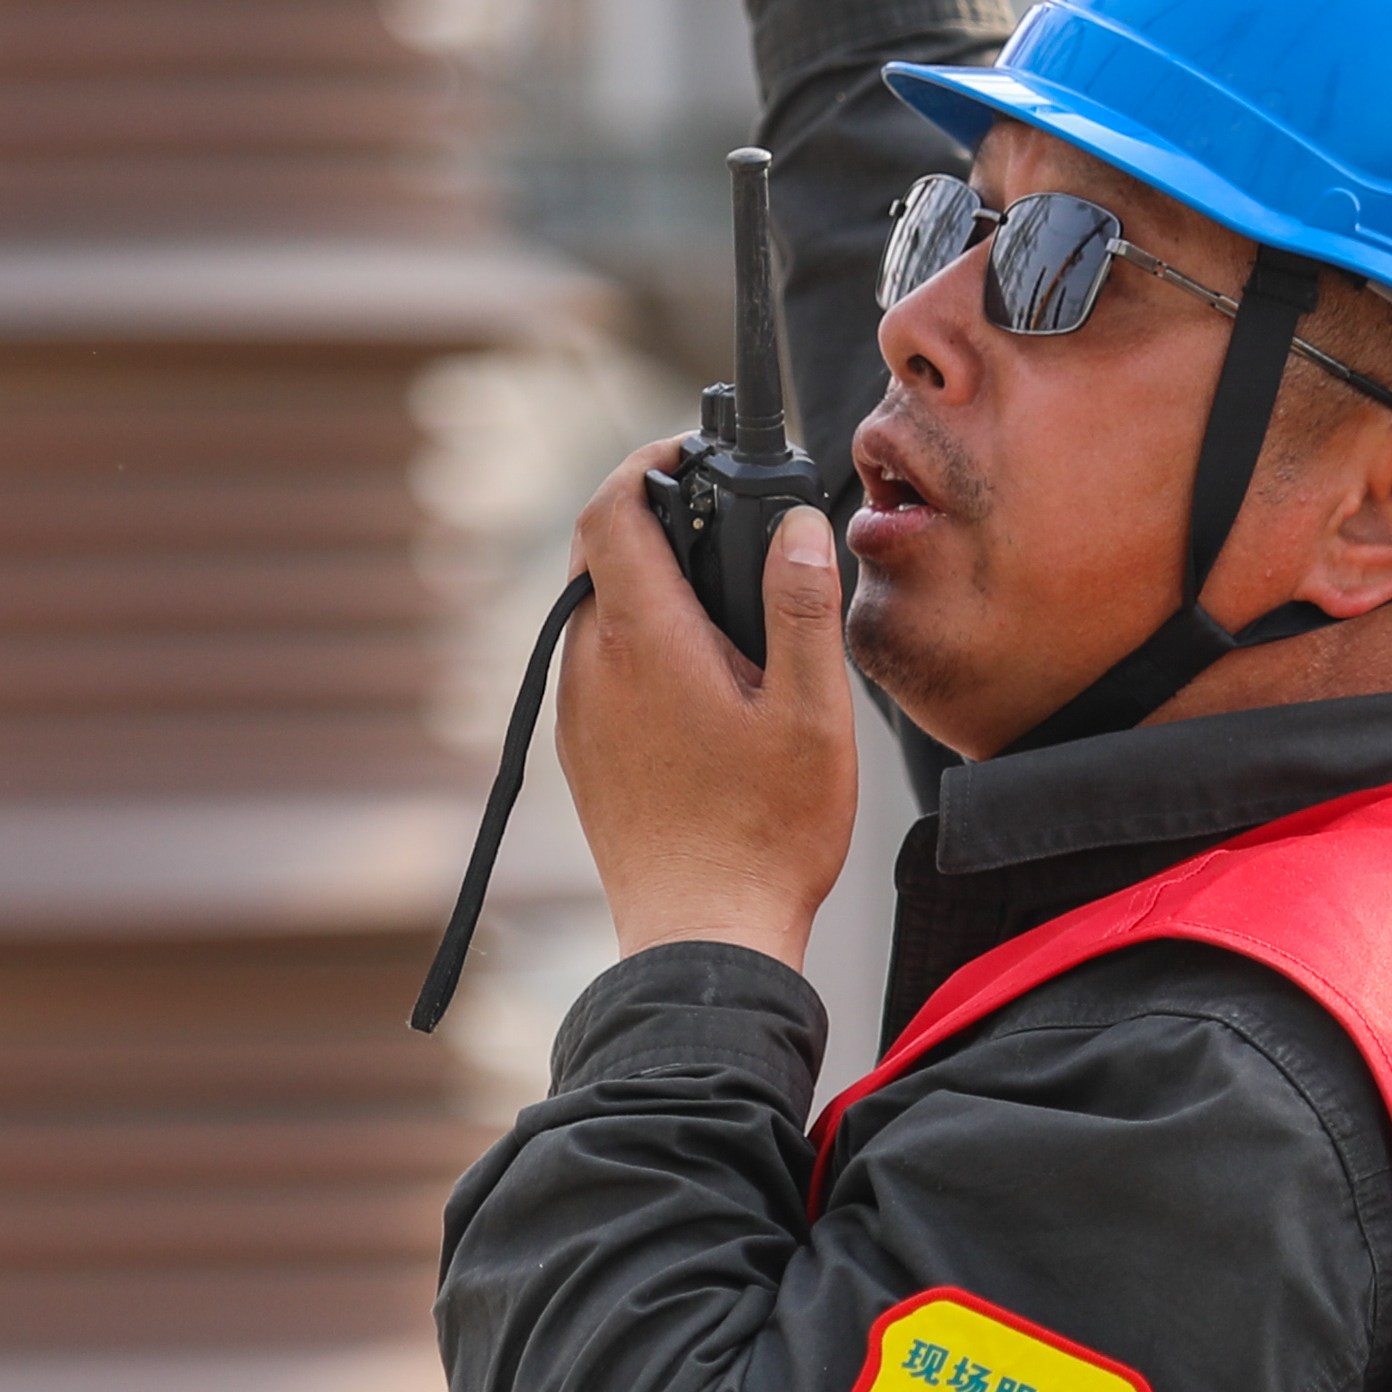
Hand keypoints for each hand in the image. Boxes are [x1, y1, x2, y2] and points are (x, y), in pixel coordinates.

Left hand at [553, 448, 851, 969]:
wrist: (703, 939)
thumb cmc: (766, 834)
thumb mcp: (813, 713)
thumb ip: (801, 607)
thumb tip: (796, 526)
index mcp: (644, 639)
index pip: (609, 508)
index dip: (641, 462)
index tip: (689, 452)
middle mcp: (593, 666)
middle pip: (599, 552)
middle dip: (653, 520)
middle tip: (724, 528)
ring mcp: (578, 712)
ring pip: (597, 610)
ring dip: (649, 586)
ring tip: (725, 610)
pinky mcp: (581, 753)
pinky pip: (598, 666)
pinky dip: (639, 643)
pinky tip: (703, 682)